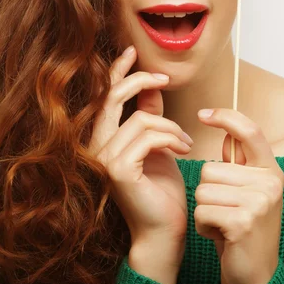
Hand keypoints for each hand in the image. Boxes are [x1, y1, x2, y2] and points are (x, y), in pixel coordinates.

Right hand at [88, 45, 191, 250]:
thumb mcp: (158, 147)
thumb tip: (153, 89)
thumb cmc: (162, 192)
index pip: (104, 97)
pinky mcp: (117, 168)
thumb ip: (151, 118)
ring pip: (141, 118)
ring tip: (186, 143)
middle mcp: (96, 146)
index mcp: (104, 139)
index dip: (116, 72)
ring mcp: (103, 157)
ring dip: (171, 127)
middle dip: (140, 80)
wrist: (164, 231)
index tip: (132, 53)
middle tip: (164, 78)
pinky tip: (183, 151)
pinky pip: (148, 136)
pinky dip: (172, 138)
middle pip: (114, 97)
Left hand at [193, 108, 283, 283]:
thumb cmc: (244, 228)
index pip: (249, 131)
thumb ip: (240, 164)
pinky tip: (221, 237)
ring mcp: (258, 202)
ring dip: (204, 211)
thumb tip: (227, 131)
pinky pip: (201, 211)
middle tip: (227, 212)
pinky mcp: (243, 222)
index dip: (226, 117)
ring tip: (224, 224)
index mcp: (271, 170)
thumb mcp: (248, 191)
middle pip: (210, 168)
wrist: (256, 276)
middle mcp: (270, 182)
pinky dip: (203, 226)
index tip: (203, 113)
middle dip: (207, 192)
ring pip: (202, 190)